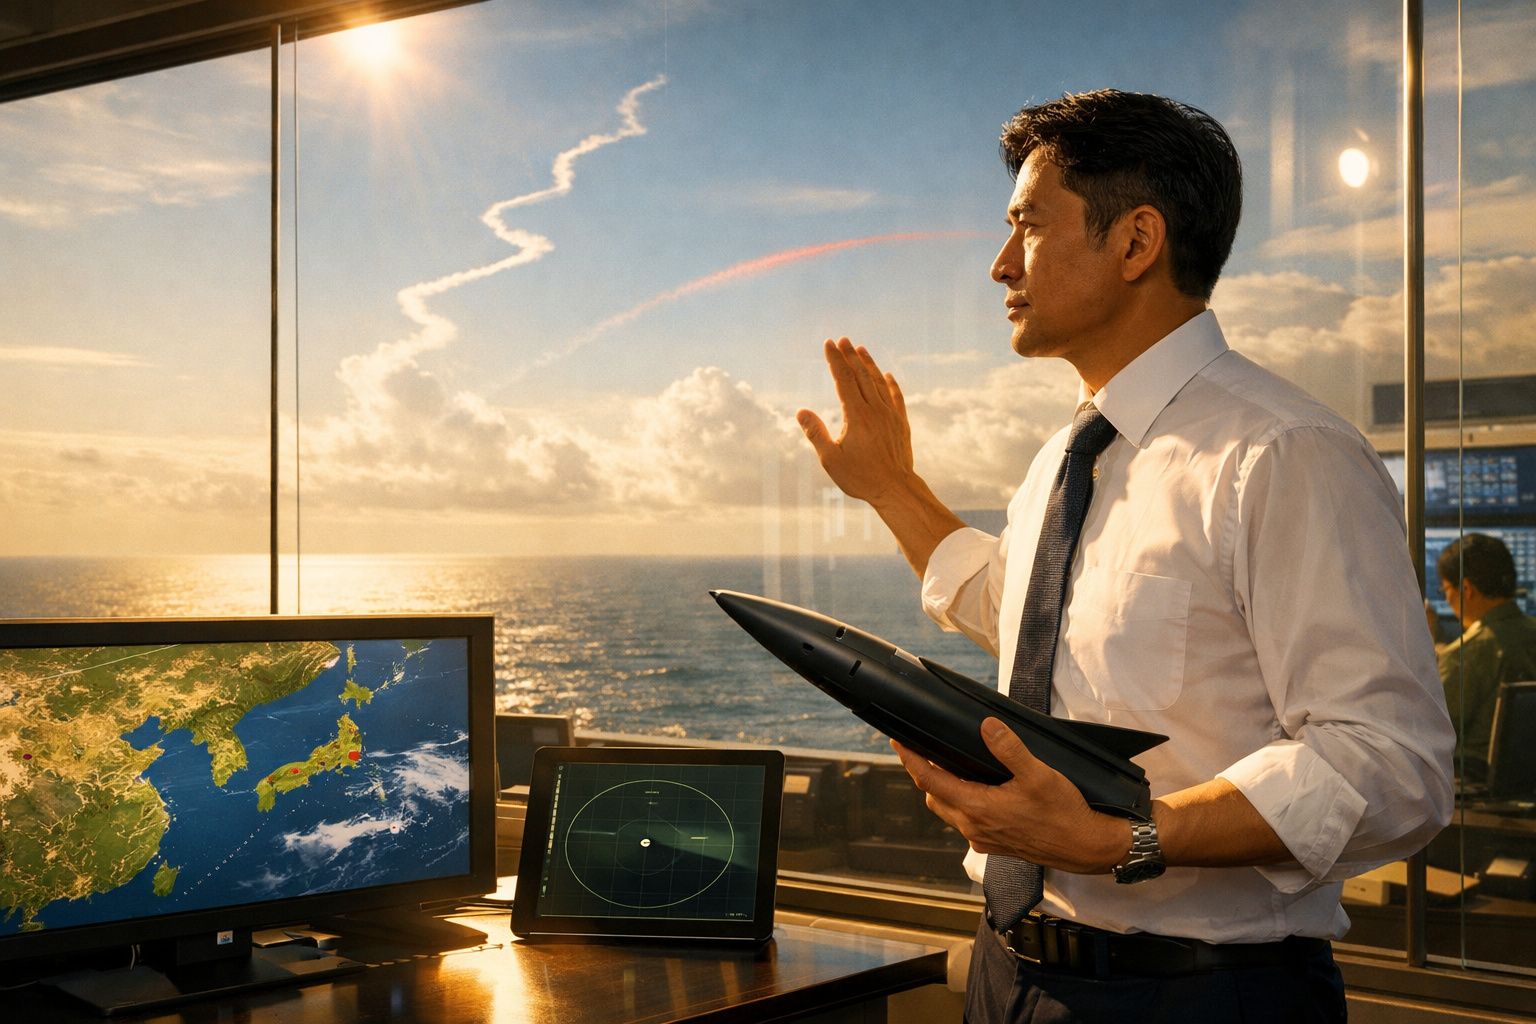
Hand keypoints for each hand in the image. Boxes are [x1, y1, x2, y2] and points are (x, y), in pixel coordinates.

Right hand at [796, 338, 915, 507]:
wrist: (896, 490)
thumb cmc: (861, 478)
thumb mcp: (831, 459)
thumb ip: (816, 433)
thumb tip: (800, 411)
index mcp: (856, 415)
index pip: (843, 380)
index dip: (835, 360)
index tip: (828, 344)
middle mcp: (875, 410)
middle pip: (861, 375)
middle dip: (850, 356)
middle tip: (843, 339)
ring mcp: (891, 415)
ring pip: (879, 382)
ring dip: (869, 364)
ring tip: (861, 349)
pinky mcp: (901, 424)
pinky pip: (896, 397)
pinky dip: (890, 384)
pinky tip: (887, 376)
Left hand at [892, 717, 1129, 874]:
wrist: (1086, 848)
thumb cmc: (1064, 813)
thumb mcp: (1038, 774)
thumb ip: (1009, 748)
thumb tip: (986, 726)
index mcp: (978, 808)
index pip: (930, 780)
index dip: (911, 760)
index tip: (898, 742)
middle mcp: (974, 827)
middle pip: (934, 796)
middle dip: (924, 773)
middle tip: (922, 750)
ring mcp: (983, 839)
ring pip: (948, 811)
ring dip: (942, 789)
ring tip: (947, 766)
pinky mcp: (995, 845)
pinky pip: (965, 822)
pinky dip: (960, 803)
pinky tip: (975, 791)